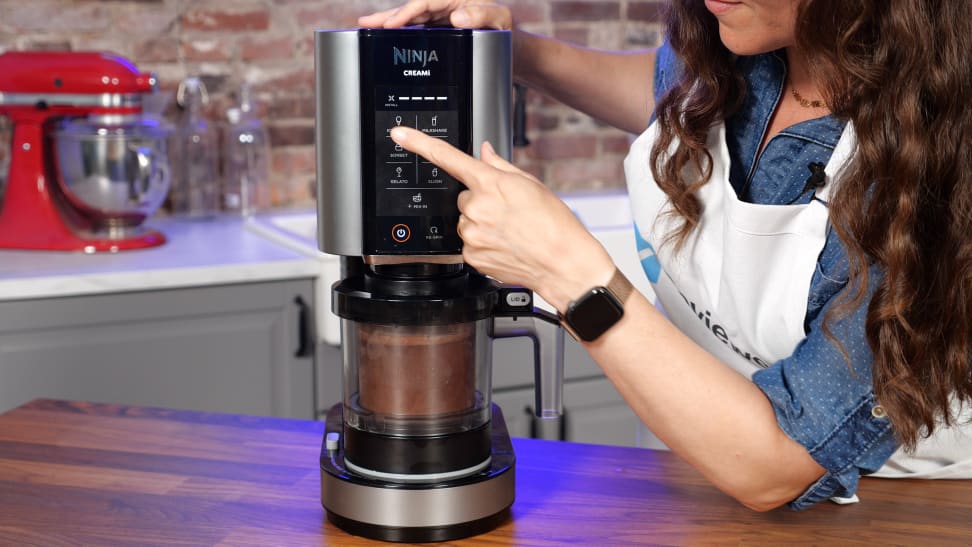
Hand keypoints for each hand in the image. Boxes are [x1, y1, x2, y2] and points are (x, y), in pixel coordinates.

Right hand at [358, 1, 512, 30]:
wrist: (508, 44)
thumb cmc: (504, 28)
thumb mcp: (500, 20)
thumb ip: (482, 15)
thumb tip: (458, 17)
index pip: (425, 3)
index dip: (407, 13)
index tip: (393, 23)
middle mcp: (444, 6)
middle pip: (411, 9)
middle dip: (387, 16)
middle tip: (365, 22)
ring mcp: (438, 18)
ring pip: (410, 20)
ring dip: (388, 23)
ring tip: (366, 27)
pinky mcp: (437, 29)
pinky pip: (415, 29)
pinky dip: (399, 32)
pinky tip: (385, 36)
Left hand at [389, 126, 616, 312]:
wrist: (562, 262)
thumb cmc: (554, 224)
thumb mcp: (531, 185)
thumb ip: (500, 167)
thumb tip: (484, 153)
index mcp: (491, 183)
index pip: (447, 157)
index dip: (419, 143)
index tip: (399, 135)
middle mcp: (477, 207)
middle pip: (463, 197)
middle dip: (481, 201)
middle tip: (507, 212)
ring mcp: (471, 233)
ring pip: (465, 221)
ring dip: (481, 223)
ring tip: (508, 231)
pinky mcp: (470, 255)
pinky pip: (468, 243)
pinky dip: (482, 243)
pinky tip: (503, 245)